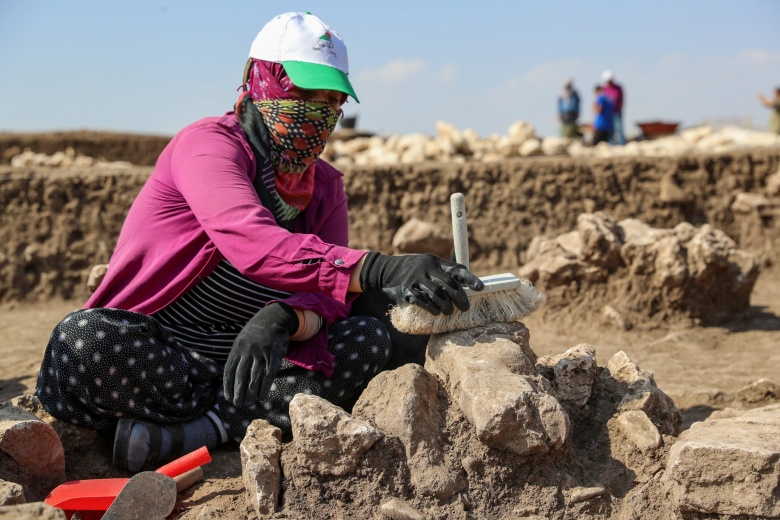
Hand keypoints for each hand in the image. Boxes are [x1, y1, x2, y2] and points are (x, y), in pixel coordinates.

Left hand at [223, 303, 297, 406]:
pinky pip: (269, 373)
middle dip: (239, 392)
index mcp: (237, 347)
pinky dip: (265, 387)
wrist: (274, 317)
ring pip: (254, 377)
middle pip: (241, 376)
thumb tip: (233, 377)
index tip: (228, 397)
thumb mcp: (243, 340)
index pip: (229, 370)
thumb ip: (238, 355)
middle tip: (238, 404)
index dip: (228, 386)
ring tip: (250, 403)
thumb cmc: (257, 332)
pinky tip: (262, 396)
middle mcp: (247, 350)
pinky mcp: (274, 354)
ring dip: (251, 393)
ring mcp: (261, 352)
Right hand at [359, 252, 482, 314]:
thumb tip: (464, 284)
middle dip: (459, 297)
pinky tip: (435, 311)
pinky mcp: (406, 290)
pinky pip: (423, 301)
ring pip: (437, 294)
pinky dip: (432, 308)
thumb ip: (442, 272)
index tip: (481, 288)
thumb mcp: (426, 264)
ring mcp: (416, 279)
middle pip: (449, 284)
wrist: (384, 270)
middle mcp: (426, 268)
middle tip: (465, 307)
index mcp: (434, 261)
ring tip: (448, 312)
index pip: (456, 269)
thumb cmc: (411, 269)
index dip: (470, 278)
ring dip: (446, 306)